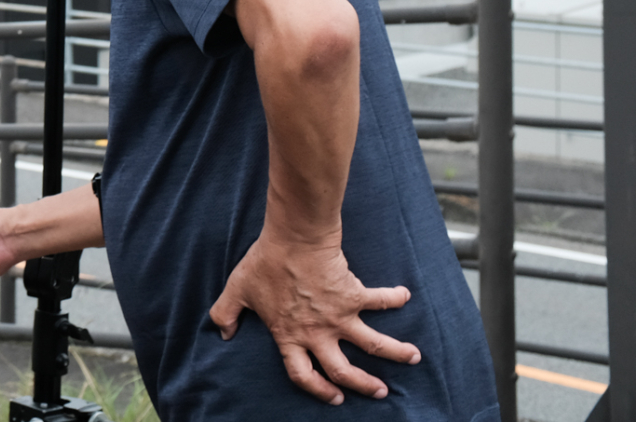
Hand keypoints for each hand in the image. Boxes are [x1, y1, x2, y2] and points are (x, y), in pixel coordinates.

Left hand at [208, 234, 420, 403]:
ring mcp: (339, 317)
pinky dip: (394, 297)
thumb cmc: (264, 263)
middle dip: (364, 385)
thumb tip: (222, 333)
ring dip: (396, 353)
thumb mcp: (237, 290)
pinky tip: (405, 295)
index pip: (303, 374)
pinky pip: (380, 300)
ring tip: (414, 357)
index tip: (335, 397)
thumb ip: (226, 313)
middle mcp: (318, 333)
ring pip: (374, 345)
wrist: (292, 239)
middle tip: (380, 392)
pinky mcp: (355, 295)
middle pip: (345, 371)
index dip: (318, 389)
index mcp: (290, 336)